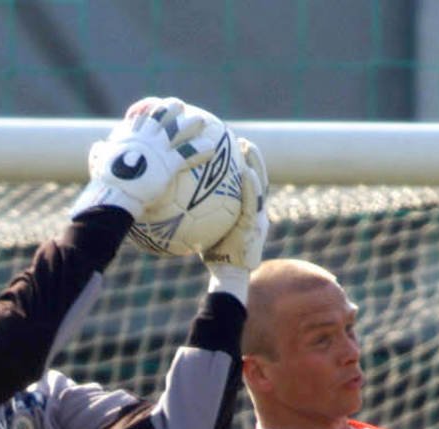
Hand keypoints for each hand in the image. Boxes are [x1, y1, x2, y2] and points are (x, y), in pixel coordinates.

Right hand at [72, 96, 208, 217]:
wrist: (115, 194)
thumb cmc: (105, 182)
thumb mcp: (98, 162)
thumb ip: (100, 153)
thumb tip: (97, 148)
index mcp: (129, 134)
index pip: (141, 113)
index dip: (149, 107)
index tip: (155, 107)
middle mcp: (144, 135)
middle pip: (162, 112)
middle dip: (173, 108)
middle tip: (181, 109)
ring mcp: (157, 147)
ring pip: (178, 127)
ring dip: (191, 123)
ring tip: (202, 120)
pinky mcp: (167, 162)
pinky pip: (188, 152)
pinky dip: (200, 148)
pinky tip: (211, 149)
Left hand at [201, 137, 268, 274]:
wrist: (228, 277)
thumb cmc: (214, 256)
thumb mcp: (208, 229)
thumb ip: (201, 213)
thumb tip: (177, 198)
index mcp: (250, 213)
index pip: (250, 184)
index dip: (247, 165)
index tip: (237, 148)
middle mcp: (258, 214)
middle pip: (259, 179)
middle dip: (254, 159)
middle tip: (243, 140)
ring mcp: (259, 220)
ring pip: (260, 186)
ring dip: (256, 165)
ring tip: (247, 148)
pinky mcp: (254, 227)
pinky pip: (253, 202)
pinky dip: (251, 186)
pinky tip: (245, 172)